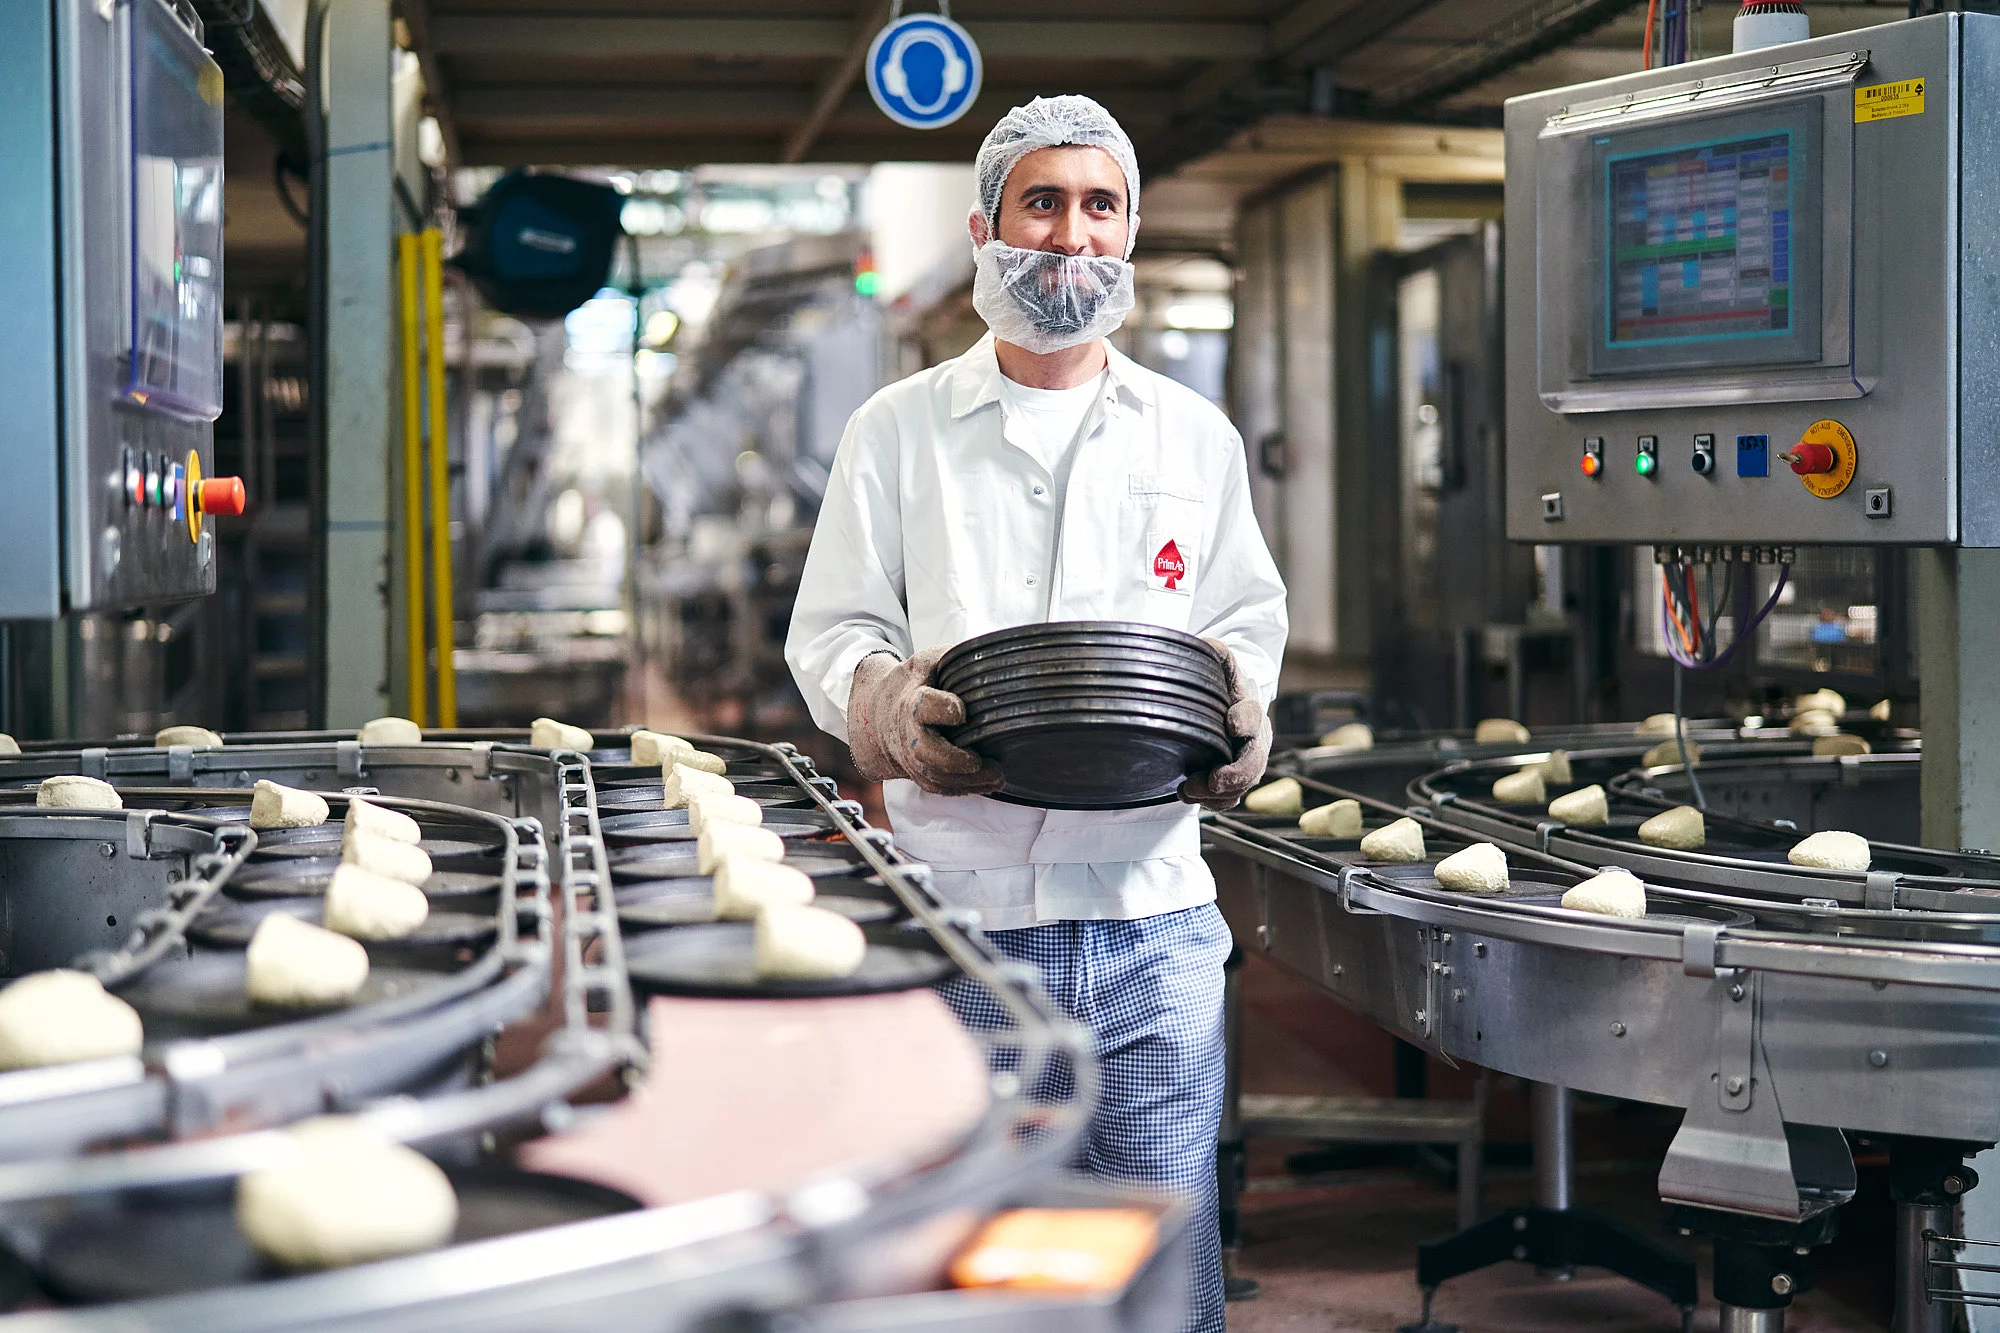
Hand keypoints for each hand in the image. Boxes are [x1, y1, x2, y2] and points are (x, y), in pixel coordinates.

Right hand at [846, 647, 1003, 796]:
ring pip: (934, 777)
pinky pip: (940, 788)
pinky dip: (964, 789)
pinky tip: (988, 784)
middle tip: (978, 759)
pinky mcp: (920, 773)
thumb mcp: (928, 661)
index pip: (923, 706)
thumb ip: (953, 657)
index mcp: (913, 701)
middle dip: (953, 760)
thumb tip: (991, 654)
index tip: (962, 712)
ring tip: (997, 776)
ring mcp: (913, 757)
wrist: (879, 712)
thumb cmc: (912, 684)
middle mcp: (910, 733)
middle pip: (925, 751)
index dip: (943, 709)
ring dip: (966, 781)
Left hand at [1180, 637, 1271, 810]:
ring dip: (1219, 792)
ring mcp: (1248, 759)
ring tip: (1188, 789)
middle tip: (1213, 779)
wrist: (1224, 706)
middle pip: (1255, 760)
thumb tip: (1206, 642)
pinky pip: (1232, 797)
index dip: (1245, 720)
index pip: (1252, 714)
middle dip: (1235, 772)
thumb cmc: (1219, 685)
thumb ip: (1214, 652)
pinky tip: (1191, 795)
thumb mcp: (1217, 663)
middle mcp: (1254, 736)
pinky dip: (1214, 802)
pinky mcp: (1236, 778)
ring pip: (1244, 783)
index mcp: (1248, 707)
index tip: (1231, 723)